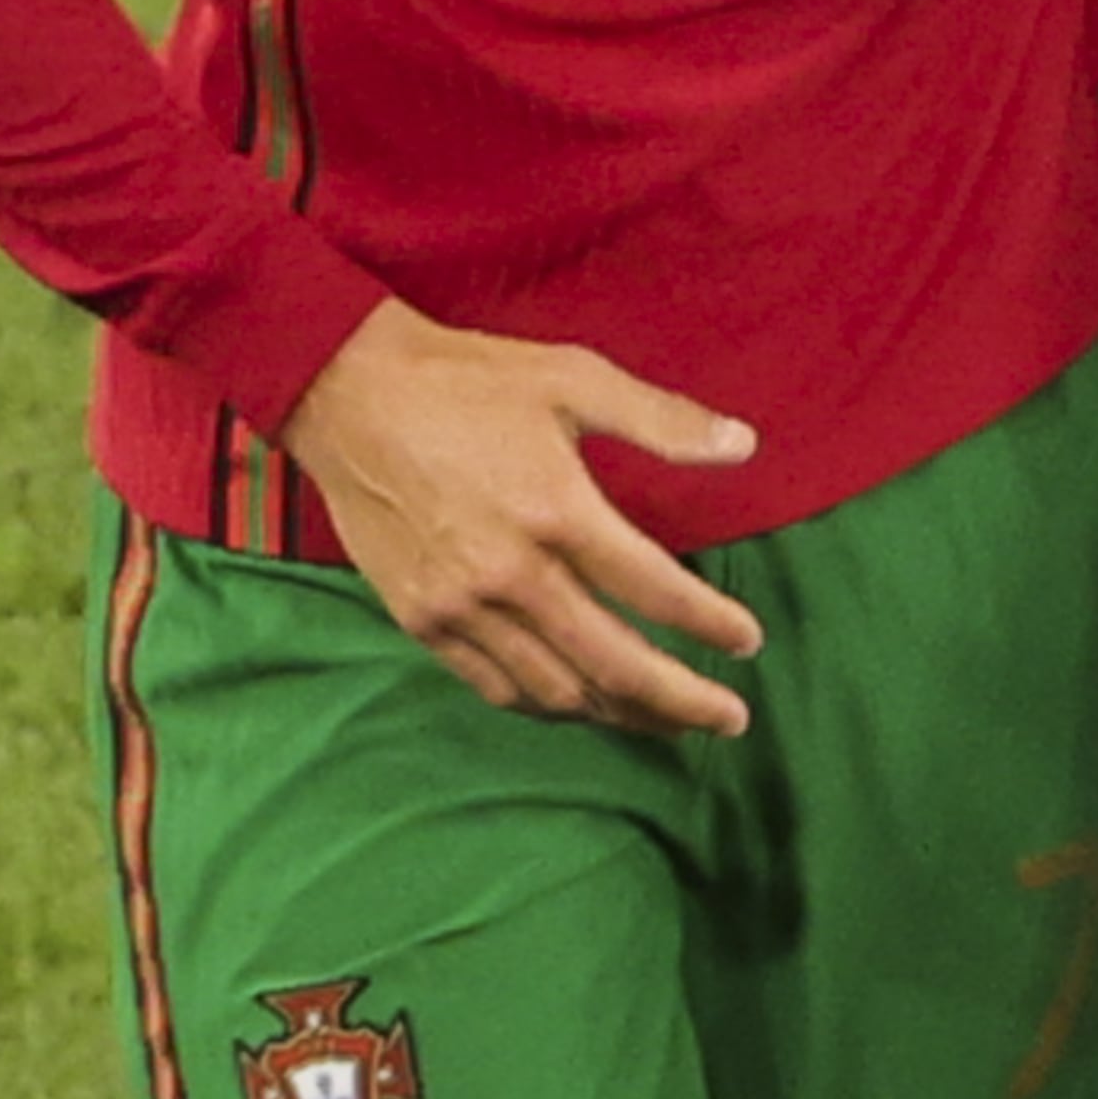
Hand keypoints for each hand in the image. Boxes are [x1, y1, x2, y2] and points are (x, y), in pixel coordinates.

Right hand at [280, 300, 766, 733]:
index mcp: (558, 511)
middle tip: (732, 719)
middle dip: (681, 700)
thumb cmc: (468, 380)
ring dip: (620, 714)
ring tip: (666, 721)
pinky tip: (582, 703)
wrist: (349, 394)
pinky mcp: (421, 620)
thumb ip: (662, 420)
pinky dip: (548, 705)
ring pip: (555, 690)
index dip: (710, 622)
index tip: (748, 640)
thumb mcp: (574, 377)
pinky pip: (495, 687)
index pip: (654, 590)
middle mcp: (511, 574)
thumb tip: (744, 445)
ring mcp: (460, 606)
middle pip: (613, 663)